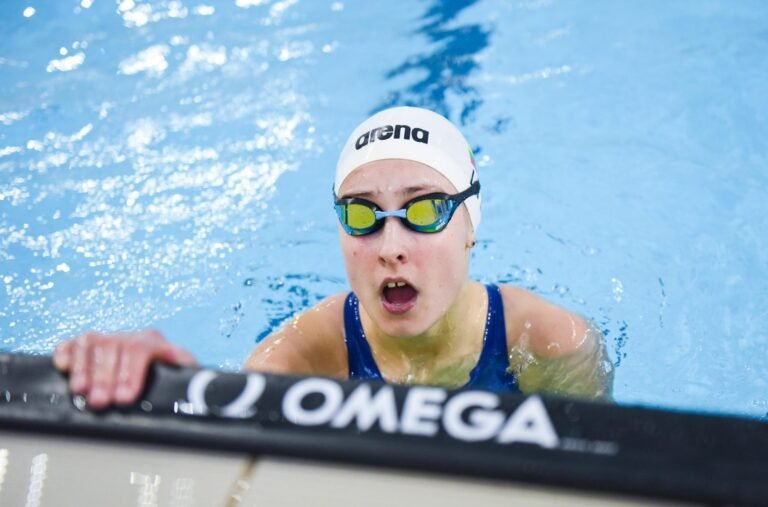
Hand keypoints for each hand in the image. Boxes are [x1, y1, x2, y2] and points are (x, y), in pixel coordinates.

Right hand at [52, 329, 196, 409]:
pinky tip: (62, 366)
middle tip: (99, 402)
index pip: (141, 349)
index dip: (131, 373)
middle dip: (104, 377)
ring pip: (94, 341)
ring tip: (79, 391)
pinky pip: (77, 342)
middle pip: (114, 346)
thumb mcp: (185, 381)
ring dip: (83, 367)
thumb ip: (187, 384)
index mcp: (158, 344)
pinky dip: (67, 351)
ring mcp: (112, 338)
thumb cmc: (174, 382)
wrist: (167, 371)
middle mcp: (133, 336)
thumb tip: (189, 395)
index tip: (125, 399)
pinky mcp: (94, 346)